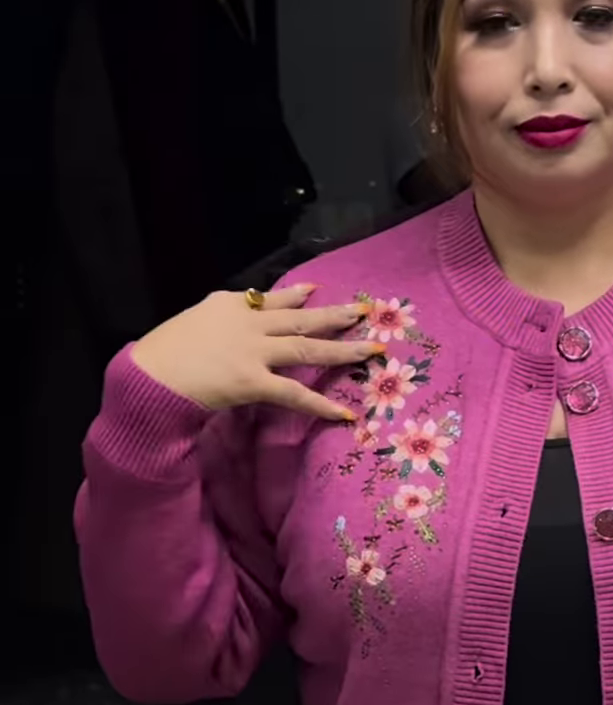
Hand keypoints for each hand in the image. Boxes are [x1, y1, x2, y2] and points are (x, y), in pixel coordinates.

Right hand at [130, 284, 382, 421]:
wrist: (148, 373)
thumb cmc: (160, 352)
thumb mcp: (191, 321)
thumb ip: (216, 317)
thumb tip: (232, 314)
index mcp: (229, 306)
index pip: (270, 298)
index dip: (297, 295)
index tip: (316, 290)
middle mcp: (248, 323)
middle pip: (300, 317)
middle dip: (335, 314)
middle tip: (365, 311)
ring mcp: (254, 351)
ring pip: (307, 347)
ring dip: (343, 349)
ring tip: (372, 350)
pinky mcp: (253, 381)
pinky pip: (294, 394)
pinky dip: (320, 405)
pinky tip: (344, 413)